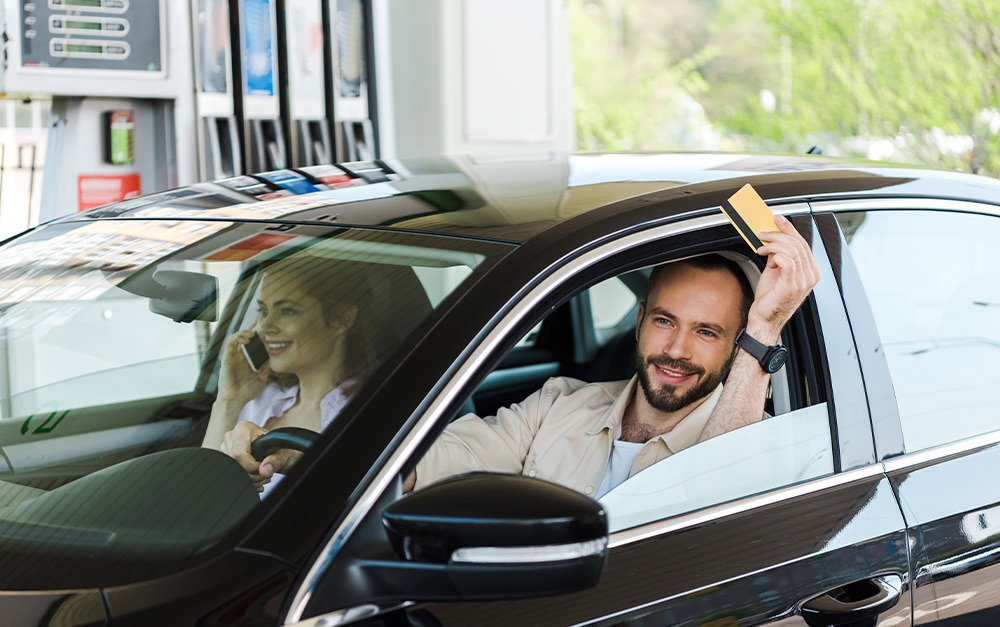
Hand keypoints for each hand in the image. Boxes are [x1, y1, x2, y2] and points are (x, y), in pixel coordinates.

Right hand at [217, 328, 269, 404]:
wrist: (235, 401)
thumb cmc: (246, 393)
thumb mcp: (261, 378)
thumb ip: (266, 368)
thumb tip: (275, 360)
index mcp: (245, 361)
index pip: (252, 344)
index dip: (258, 335)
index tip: (267, 328)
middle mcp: (238, 356)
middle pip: (244, 338)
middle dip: (252, 328)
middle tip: (261, 322)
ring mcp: (231, 356)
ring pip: (236, 337)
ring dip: (245, 332)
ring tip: (255, 332)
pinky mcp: (226, 358)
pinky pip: (230, 342)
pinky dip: (239, 337)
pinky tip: (248, 338)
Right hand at [221, 422, 303, 491]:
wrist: (276, 446)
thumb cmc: (279, 446)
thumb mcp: (282, 452)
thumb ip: (275, 460)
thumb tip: (264, 470)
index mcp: (243, 429)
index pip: (239, 454)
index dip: (251, 466)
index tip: (264, 469)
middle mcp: (231, 436)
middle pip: (234, 463)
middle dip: (251, 474)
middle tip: (265, 475)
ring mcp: (226, 447)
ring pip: (232, 468)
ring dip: (249, 478)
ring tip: (263, 476)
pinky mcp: (227, 457)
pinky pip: (232, 471)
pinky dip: (246, 479)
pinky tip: (256, 478)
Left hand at [750, 214, 819, 339]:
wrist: (764, 320)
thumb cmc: (769, 299)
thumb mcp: (775, 271)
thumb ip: (778, 255)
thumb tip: (774, 239)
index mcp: (810, 272)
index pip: (803, 244)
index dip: (790, 229)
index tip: (778, 220)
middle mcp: (810, 276)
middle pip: (798, 244)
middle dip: (778, 234)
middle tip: (763, 233)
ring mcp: (803, 281)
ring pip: (792, 250)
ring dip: (773, 243)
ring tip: (761, 246)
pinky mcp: (792, 285)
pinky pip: (787, 260)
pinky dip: (774, 254)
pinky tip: (766, 257)